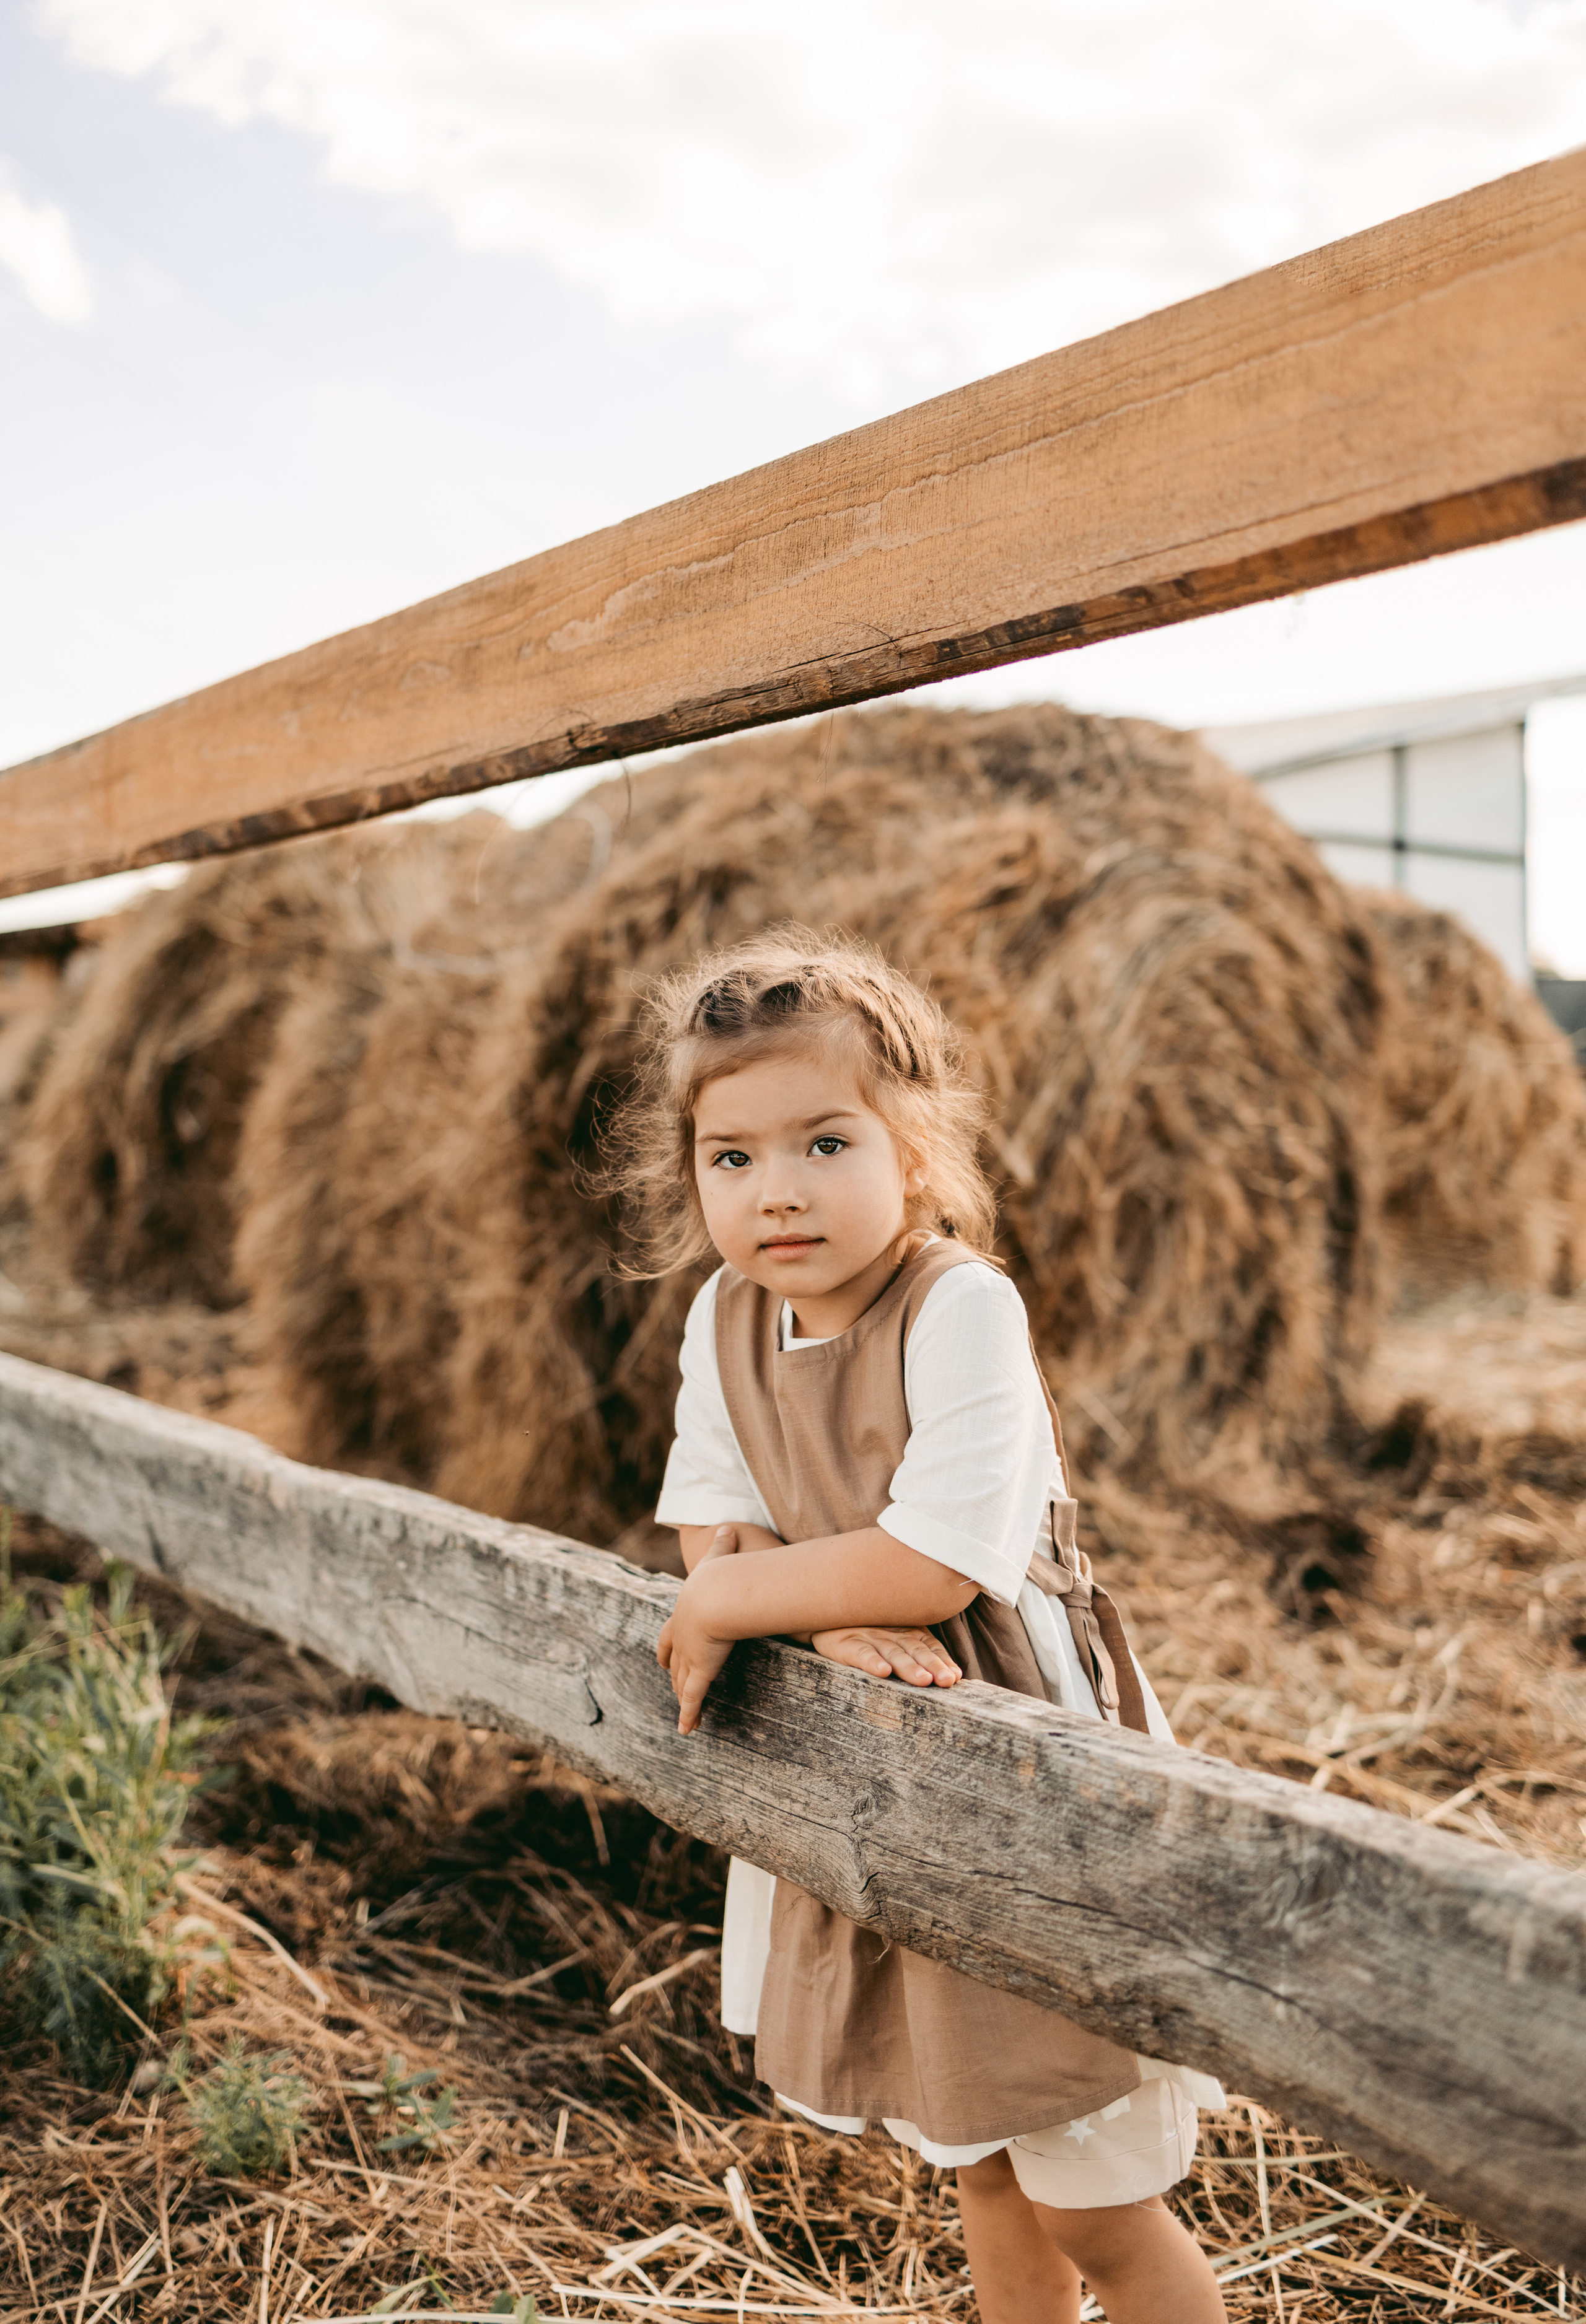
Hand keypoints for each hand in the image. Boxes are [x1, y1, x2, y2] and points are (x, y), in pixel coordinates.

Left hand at [657, 1527, 739, 1734]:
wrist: (716, 1595)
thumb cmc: (719, 1575)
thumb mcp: (717, 1556)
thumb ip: (721, 1543)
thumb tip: (725, 1525)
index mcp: (684, 1614)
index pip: (671, 1634)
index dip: (668, 1645)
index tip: (663, 1656)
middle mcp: (682, 1638)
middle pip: (673, 1661)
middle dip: (672, 1671)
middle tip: (669, 1679)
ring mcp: (689, 1657)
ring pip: (682, 1683)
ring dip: (682, 1698)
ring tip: (685, 1713)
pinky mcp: (700, 1672)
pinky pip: (692, 1699)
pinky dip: (688, 1714)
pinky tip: (687, 1729)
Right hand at [810, 1625, 962, 1686]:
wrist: (824, 1614)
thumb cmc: (865, 1630)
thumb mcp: (893, 1638)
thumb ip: (920, 1653)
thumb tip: (955, 1675)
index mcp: (905, 1631)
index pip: (928, 1646)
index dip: (942, 1660)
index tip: (955, 1677)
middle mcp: (890, 1633)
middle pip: (915, 1650)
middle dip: (932, 1665)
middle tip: (946, 1681)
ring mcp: (868, 1637)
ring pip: (892, 1652)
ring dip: (908, 1667)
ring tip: (923, 1680)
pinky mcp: (846, 1644)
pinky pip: (861, 1653)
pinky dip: (872, 1661)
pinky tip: (882, 1671)